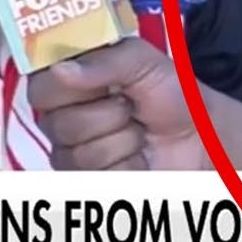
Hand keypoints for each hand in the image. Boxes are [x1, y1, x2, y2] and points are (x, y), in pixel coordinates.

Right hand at [27, 38, 241, 171]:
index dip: (66, 84)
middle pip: (56, 123)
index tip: (99, 81)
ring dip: (121, 139)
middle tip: (129, 106)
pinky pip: (95, 176)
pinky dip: (126, 164)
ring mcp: (72, 154)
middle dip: (105, 113)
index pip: (40, 86)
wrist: (201, 136)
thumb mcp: (143, 61)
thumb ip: (104, 61)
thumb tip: (60, 70)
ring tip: (138, 130)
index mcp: (68, 82)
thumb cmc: (170, 93)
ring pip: (78, 152)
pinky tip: (137, 156)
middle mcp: (61, 118)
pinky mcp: (89, 181)